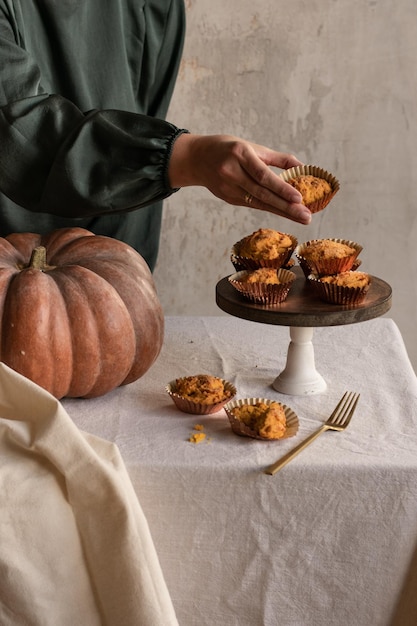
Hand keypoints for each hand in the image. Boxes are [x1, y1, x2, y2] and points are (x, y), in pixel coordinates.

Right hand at [169, 133, 310, 224]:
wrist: (197, 158)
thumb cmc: (228, 148)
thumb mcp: (251, 146)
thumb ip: (276, 158)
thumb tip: (301, 166)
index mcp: (240, 154)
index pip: (263, 175)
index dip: (281, 188)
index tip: (299, 198)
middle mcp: (232, 172)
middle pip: (262, 193)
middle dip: (287, 206)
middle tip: (306, 216)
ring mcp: (228, 188)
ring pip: (258, 202)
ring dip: (282, 211)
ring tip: (301, 217)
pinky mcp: (228, 198)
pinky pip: (252, 204)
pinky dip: (269, 208)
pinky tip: (284, 213)